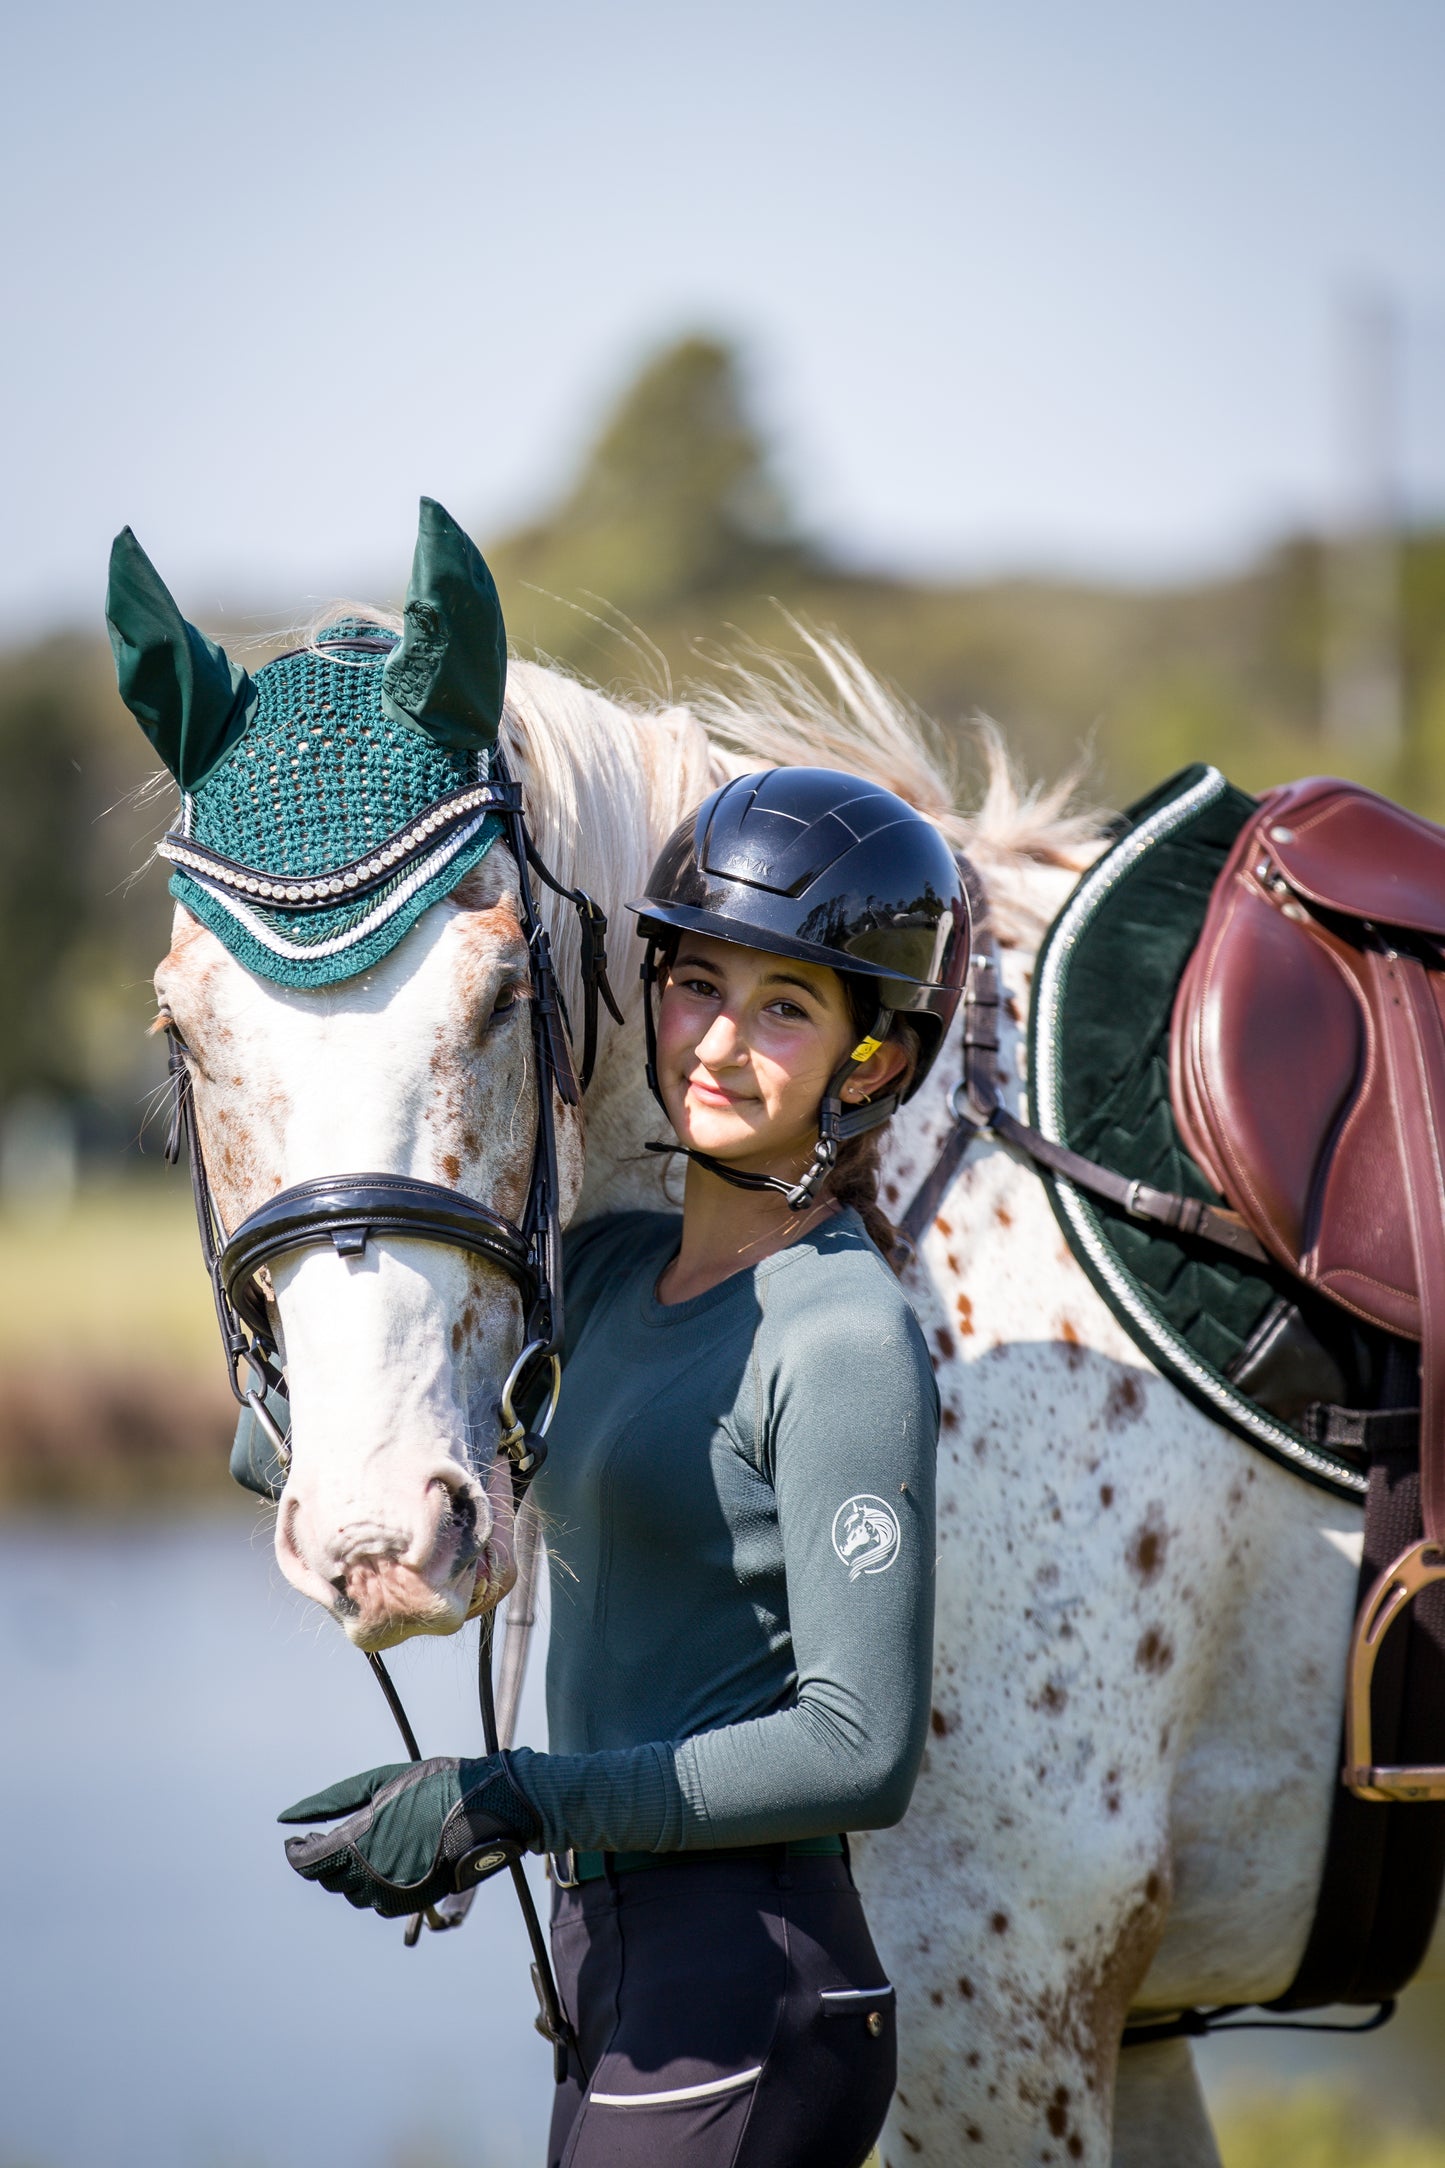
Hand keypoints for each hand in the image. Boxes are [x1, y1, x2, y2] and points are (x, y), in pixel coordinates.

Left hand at [278, 1755, 538, 1917]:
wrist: (489, 1806)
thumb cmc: (433, 1785)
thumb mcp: (380, 1782)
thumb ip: (333, 1801)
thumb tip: (287, 1817)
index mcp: (359, 1841)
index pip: (308, 1862)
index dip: (297, 1852)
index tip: (297, 1839)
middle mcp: (372, 1874)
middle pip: (328, 1879)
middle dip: (323, 1859)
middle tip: (328, 1837)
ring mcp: (393, 1892)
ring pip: (352, 1892)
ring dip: (348, 1872)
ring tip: (362, 1844)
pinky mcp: (413, 1901)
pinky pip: (378, 1901)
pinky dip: (372, 1884)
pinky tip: (385, 1859)